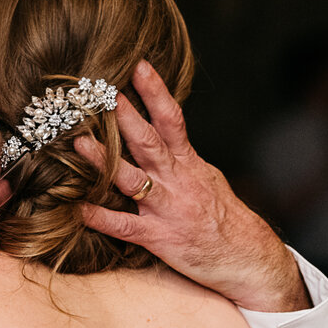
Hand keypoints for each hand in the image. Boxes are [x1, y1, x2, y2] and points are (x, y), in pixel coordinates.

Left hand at [76, 62, 307, 311]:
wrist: (250, 260)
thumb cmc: (225, 219)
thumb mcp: (207, 178)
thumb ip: (180, 157)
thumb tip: (159, 131)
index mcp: (190, 164)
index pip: (173, 120)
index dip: (156, 93)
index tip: (140, 66)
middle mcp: (178, 181)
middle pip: (149, 143)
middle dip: (126, 118)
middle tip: (102, 93)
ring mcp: (167, 209)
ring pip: (132, 180)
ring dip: (104, 161)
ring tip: (79, 143)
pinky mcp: (159, 238)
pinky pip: (124, 226)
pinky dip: (100, 217)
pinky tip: (77, 207)